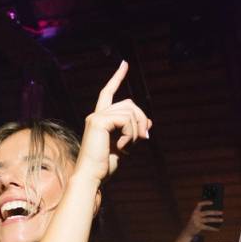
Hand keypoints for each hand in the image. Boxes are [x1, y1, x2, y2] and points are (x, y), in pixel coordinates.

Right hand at [76, 62, 151, 185]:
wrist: (91, 177)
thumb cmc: (104, 167)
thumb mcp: (124, 147)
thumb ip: (133, 133)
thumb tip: (148, 122)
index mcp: (100, 119)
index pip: (108, 93)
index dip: (117, 78)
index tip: (125, 64)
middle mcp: (96, 115)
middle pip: (129, 104)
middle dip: (142, 119)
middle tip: (145, 138)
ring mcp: (97, 117)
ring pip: (130, 112)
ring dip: (136, 130)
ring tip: (128, 147)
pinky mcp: (99, 122)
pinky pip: (126, 120)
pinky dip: (130, 134)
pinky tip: (122, 147)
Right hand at [181, 198, 222, 238]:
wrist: (188, 231)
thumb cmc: (195, 222)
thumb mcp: (197, 217)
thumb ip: (203, 214)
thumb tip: (215, 213)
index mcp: (195, 211)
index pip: (200, 205)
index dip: (206, 203)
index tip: (212, 202)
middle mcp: (195, 215)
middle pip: (207, 212)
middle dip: (215, 212)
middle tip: (221, 212)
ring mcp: (197, 221)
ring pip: (208, 219)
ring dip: (216, 220)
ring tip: (221, 219)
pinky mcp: (198, 227)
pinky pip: (207, 227)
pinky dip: (213, 228)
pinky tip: (217, 229)